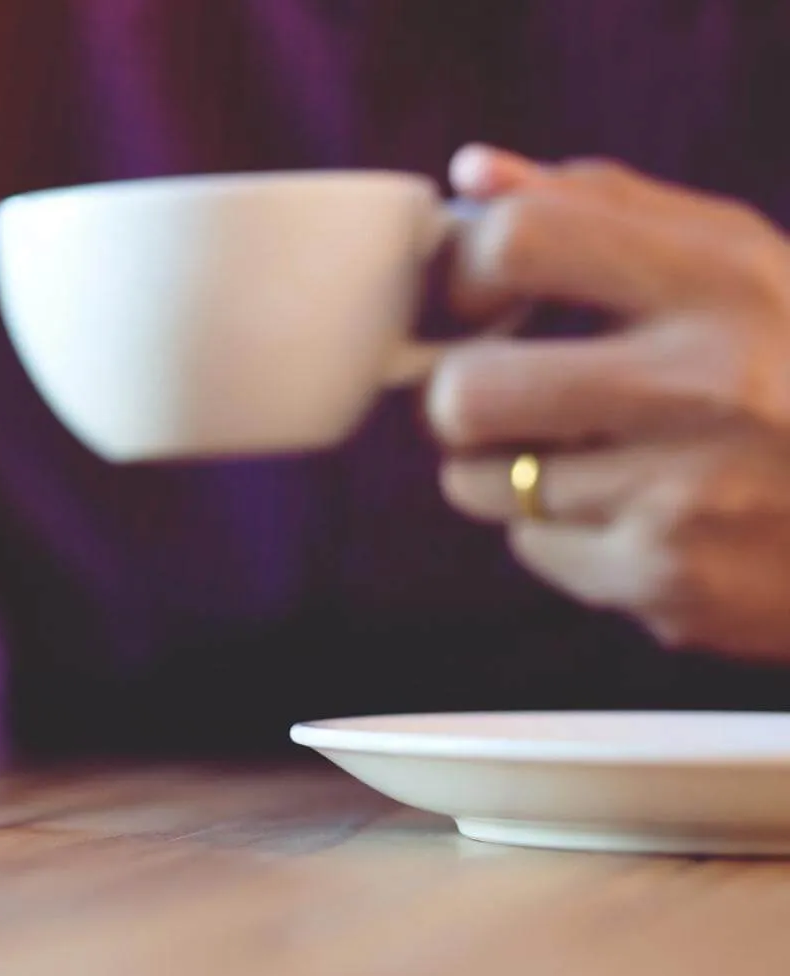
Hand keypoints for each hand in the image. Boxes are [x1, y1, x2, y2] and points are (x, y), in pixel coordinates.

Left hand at [430, 144, 789, 659]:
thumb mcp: (739, 262)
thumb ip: (603, 207)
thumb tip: (471, 173)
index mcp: (724, 279)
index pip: (516, 240)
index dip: (466, 271)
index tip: (485, 297)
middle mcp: (708, 383)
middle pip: (464, 390)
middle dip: (462, 396)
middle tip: (507, 394)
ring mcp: (686, 491)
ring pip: (478, 481)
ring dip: (507, 470)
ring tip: (589, 455)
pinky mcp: (668, 578)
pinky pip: (532, 548)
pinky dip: (563, 534)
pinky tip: (636, 514)